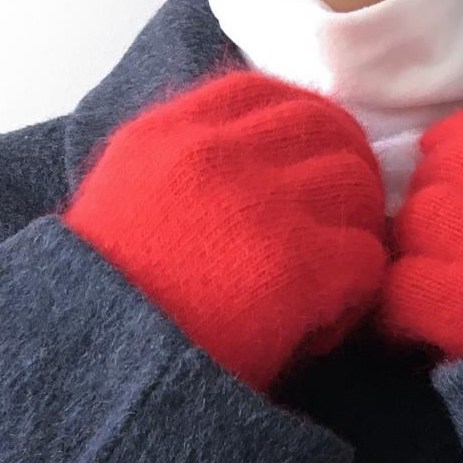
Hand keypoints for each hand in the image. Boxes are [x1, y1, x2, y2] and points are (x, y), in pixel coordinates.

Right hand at [63, 69, 387, 394]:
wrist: (97, 371)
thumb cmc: (106, 307)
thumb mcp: (120, 200)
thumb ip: (176, 164)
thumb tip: (246, 155)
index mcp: (167, 137)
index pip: (263, 91)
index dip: (302, 124)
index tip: (309, 161)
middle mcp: (216, 156)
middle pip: (325, 127)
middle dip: (346, 170)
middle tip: (342, 221)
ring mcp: (262, 208)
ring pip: (356, 187)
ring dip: (357, 230)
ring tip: (332, 276)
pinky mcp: (298, 268)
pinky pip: (366, 259)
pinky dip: (356, 294)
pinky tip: (321, 325)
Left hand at [377, 69, 462, 361]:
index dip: (461, 144)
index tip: (446, 165)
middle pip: (450, 166)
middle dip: (435, 193)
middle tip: (438, 230)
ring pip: (421, 217)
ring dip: (414, 245)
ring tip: (429, 272)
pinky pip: (405, 283)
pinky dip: (398, 304)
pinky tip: (409, 320)